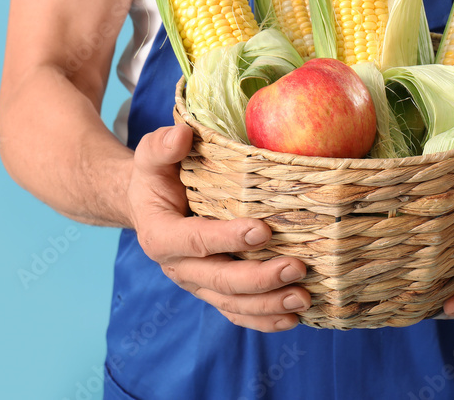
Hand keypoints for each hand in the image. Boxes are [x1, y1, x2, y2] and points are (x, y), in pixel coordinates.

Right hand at [127, 124, 310, 331]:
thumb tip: (182, 134)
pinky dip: (264, 319)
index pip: (195, 241)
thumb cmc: (156, 176)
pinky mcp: (213, 292)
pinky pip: (237, 313)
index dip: (227, 238)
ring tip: (303, 298)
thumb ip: (163, 146)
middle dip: (260, 278)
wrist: (149, 205)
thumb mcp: (151, 156)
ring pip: (232, 304)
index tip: (264, 230)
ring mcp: (196, 283)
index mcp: (160, 235)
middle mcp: (177, 267)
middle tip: (297, 267)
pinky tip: (293, 318)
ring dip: (268, 305)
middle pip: (220, 280)